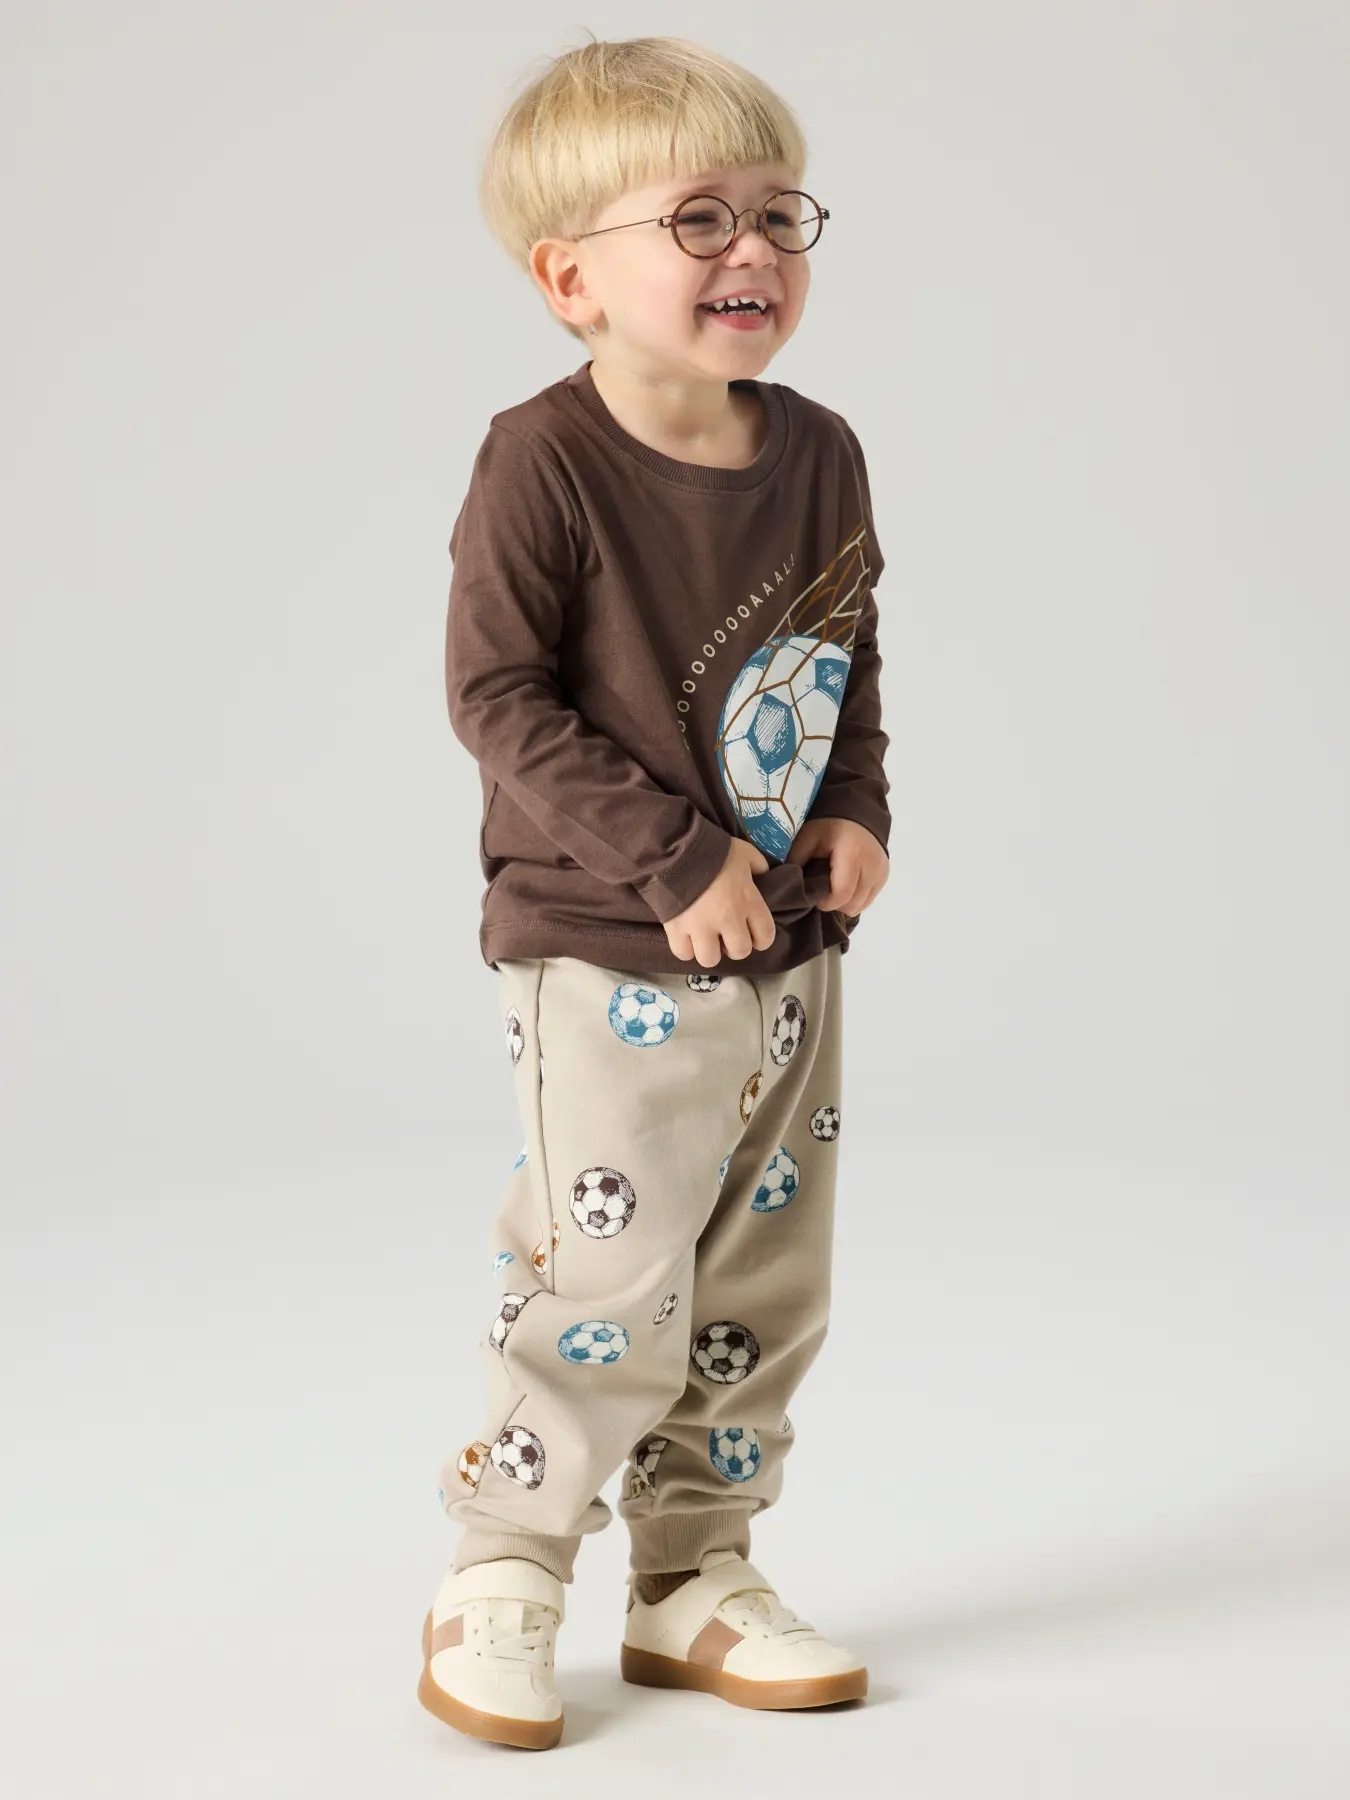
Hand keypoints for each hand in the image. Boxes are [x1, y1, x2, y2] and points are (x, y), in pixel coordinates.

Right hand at [661, 837, 776, 966]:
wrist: (676, 849)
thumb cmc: (714, 850)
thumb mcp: (744, 852)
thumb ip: (757, 865)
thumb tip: (763, 875)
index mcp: (748, 901)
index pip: (766, 935)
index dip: (761, 940)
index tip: (753, 936)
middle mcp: (728, 920)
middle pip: (739, 952)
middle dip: (734, 947)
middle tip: (726, 936)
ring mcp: (701, 927)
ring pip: (710, 960)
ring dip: (709, 951)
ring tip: (704, 939)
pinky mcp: (677, 929)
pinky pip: (683, 953)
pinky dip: (685, 948)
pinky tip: (685, 937)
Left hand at [786, 817, 887, 916]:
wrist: (856, 811)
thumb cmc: (829, 825)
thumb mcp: (808, 837)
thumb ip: (796, 860)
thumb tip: (788, 886)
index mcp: (851, 854)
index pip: (841, 894)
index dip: (825, 902)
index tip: (814, 895)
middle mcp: (871, 865)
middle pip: (852, 904)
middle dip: (834, 904)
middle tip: (822, 890)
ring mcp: (880, 871)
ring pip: (861, 905)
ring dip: (845, 902)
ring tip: (834, 886)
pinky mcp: (884, 875)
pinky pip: (869, 899)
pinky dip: (856, 898)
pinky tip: (846, 884)